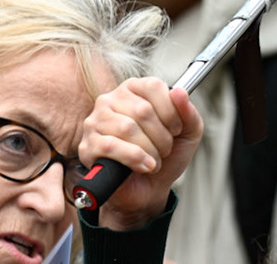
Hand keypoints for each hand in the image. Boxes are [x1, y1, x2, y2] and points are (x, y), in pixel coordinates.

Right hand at [79, 78, 202, 230]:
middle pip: (142, 110)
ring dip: (150, 151)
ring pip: (127, 128)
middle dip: (162, 138)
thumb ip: (189, 112)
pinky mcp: (88, 146)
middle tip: (163, 150)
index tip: (175, 129)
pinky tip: (143, 166)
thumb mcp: (187, 133)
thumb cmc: (165, 156)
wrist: (151, 189)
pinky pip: (110, 146)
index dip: (171, 112)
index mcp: (132, 90)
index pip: (152, 86)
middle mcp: (110, 100)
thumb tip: (180, 92)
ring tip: (152, 159)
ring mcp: (95, 122)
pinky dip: (134, 159)